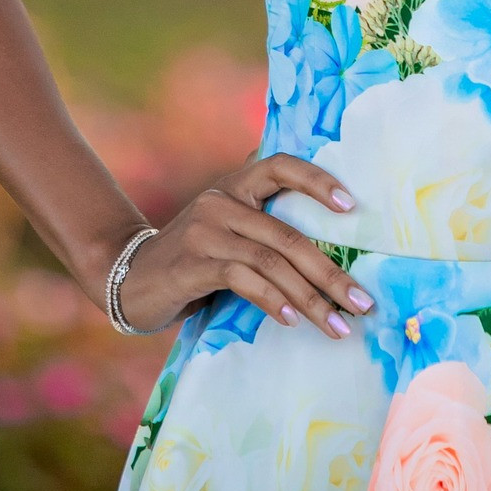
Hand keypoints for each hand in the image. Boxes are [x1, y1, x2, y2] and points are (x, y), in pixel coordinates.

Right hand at [115, 153, 372, 338]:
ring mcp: (205, 231)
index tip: (351, 205)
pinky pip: (242, 278)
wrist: (127, 278)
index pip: (281, 166)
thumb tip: (331, 251)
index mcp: (236, 186)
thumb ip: (264, 229)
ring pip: (271, 260)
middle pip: (288, 233)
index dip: (317, 180)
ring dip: (310, 297)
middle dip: (331, 272)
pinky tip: (291, 319)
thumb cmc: (192, 260)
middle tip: (363, 301)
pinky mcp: (191, 264)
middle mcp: (222, 201)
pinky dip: (271, 299)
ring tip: (339, 324)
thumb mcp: (228, 234)